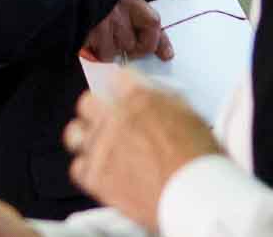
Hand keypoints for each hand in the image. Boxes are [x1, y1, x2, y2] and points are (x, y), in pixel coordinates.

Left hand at [63, 70, 221, 225]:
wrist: (195, 196)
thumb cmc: (199, 159)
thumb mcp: (188, 114)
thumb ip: (163, 100)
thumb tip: (153, 96)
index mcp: (138, 97)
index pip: (117, 77)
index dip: (123, 87)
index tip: (123, 94)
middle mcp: (114, 117)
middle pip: (87, 102)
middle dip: (99, 110)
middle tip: (110, 121)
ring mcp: (101, 146)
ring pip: (73, 132)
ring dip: (86, 137)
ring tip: (100, 145)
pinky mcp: (94, 176)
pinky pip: (77, 167)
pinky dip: (89, 169)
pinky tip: (104, 171)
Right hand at [80, 0, 172, 62]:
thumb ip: (127, 7)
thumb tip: (148, 34)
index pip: (152, 22)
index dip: (160, 41)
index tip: (166, 54)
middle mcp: (116, 11)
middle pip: (132, 44)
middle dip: (127, 48)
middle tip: (117, 41)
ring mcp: (99, 24)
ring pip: (112, 52)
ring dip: (106, 49)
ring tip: (95, 34)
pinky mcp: (84, 34)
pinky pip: (95, 54)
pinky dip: (91, 51)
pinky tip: (85, 38)